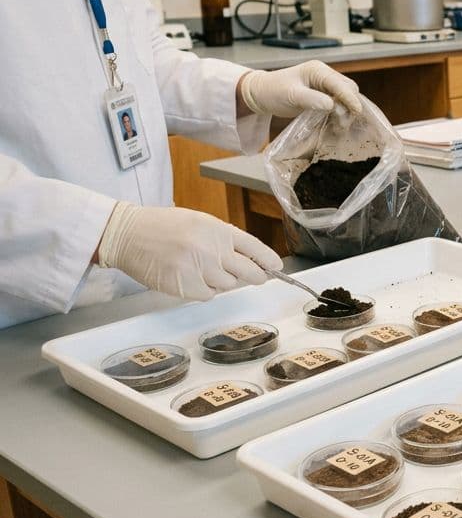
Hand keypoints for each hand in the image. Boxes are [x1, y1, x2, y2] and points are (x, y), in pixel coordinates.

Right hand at [97, 203, 283, 300]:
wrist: (128, 234)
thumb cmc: (163, 226)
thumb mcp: (199, 223)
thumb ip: (223, 240)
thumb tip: (248, 260)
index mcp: (218, 230)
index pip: (254, 247)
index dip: (268, 259)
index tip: (276, 267)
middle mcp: (213, 250)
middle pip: (249, 272)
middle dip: (256, 276)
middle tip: (256, 277)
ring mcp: (200, 269)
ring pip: (228, 285)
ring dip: (223, 281)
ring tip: (203, 268)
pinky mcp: (187, 286)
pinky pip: (208, 294)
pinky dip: (204, 289)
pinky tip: (191, 277)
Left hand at [238, 61, 361, 117]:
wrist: (261, 94)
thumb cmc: (273, 91)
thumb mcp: (291, 95)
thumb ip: (312, 99)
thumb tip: (332, 105)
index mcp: (317, 70)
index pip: (340, 84)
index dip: (350, 98)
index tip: (357, 112)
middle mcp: (324, 75)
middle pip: (348, 88)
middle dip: (350, 105)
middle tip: (344, 123)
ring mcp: (324, 84)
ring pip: (345, 96)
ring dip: (346, 110)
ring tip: (340, 125)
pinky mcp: (322, 93)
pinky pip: (338, 101)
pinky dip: (340, 112)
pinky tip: (336, 123)